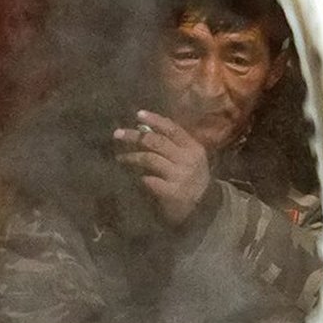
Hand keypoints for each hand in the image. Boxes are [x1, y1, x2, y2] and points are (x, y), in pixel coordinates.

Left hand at [112, 110, 212, 226]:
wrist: (204, 208)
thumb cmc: (193, 179)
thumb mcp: (191, 159)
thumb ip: (174, 145)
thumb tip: (146, 129)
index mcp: (193, 148)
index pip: (173, 129)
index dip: (155, 120)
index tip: (138, 114)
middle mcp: (188, 159)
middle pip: (157, 141)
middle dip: (135, 136)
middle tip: (117, 134)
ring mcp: (179, 176)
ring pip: (150, 158)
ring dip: (131, 157)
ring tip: (119, 158)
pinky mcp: (171, 192)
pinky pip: (148, 180)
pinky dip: (138, 177)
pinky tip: (131, 177)